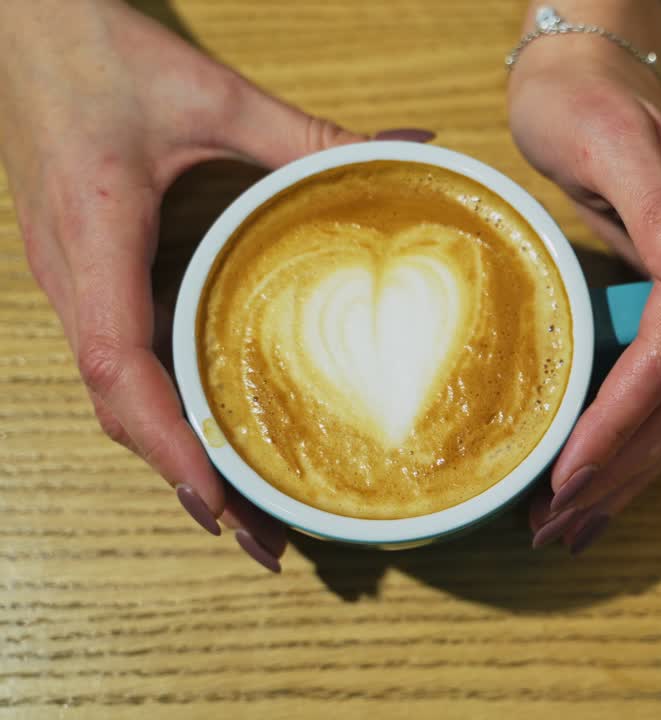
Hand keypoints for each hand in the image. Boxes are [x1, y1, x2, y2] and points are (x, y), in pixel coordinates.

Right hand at [0, 0, 431, 570]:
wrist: (15, 23)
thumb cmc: (96, 55)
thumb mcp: (213, 93)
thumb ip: (310, 132)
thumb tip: (412, 152)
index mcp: (95, 240)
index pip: (116, 366)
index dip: (166, 442)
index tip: (220, 500)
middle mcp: (74, 278)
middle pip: (119, 410)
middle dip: (185, 481)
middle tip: (263, 541)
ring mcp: (73, 282)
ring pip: (116, 397)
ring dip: (173, 459)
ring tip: (243, 516)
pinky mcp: (87, 274)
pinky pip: (120, 363)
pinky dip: (163, 416)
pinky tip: (211, 438)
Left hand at [507, 7, 660, 553]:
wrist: (586, 72)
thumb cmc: (579, 102)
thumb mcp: (608, 142)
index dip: (621, 424)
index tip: (565, 478)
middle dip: (627, 468)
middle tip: (559, 524)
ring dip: (637, 469)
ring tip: (575, 521)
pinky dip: (642, 437)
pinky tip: (605, 473)